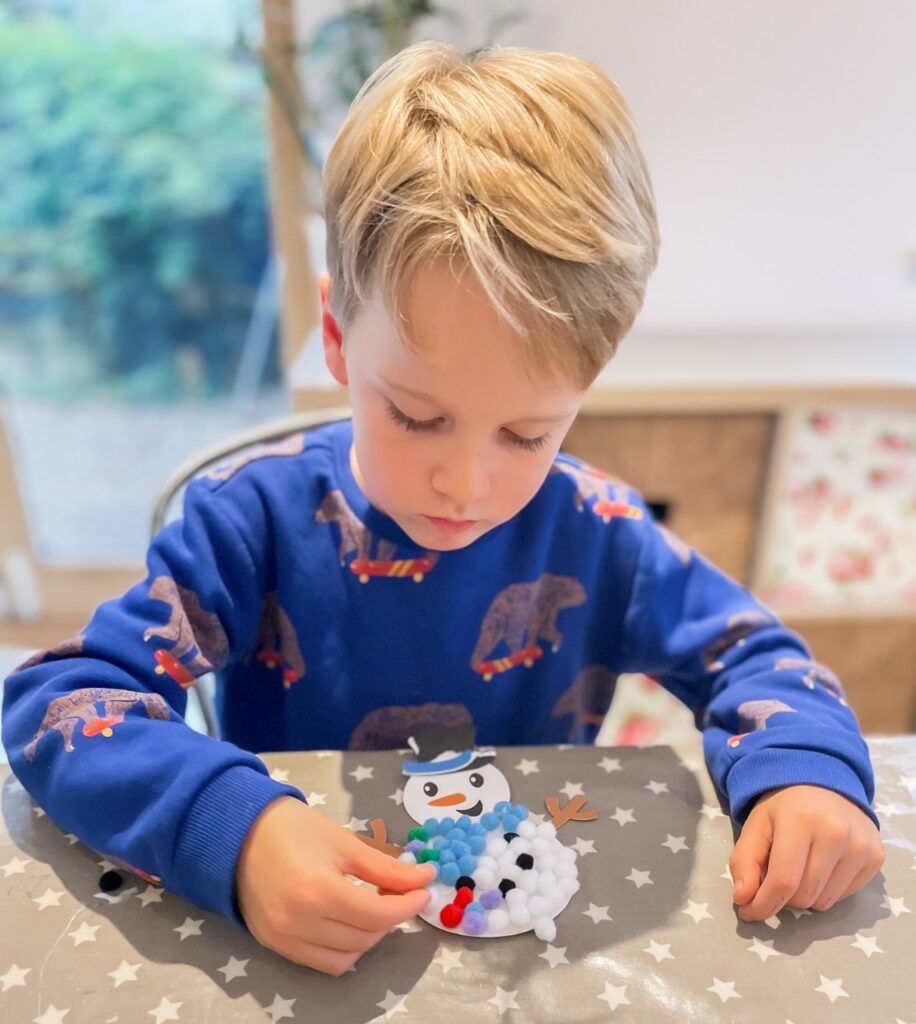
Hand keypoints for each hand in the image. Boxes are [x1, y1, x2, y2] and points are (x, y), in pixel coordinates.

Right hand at [236, 797, 434, 974]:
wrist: (238, 832)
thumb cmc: (294, 828)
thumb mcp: (344, 841)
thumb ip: (385, 867)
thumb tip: (424, 878)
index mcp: (318, 891)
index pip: (378, 915)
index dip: (408, 905)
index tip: (423, 889)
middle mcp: (299, 923)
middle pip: (364, 938)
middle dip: (391, 917)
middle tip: (400, 892)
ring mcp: (284, 939)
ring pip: (345, 958)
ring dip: (369, 937)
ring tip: (374, 907)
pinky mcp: (274, 945)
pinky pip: (320, 962)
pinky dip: (343, 949)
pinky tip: (349, 922)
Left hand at [729, 784, 883, 920]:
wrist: (823, 784)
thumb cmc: (784, 808)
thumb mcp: (756, 825)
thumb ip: (743, 861)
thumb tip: (743, 899)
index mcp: (800, 819)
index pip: (783, 881)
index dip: (763, 904)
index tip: (748, 912)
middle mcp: (836, 833)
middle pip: (803, 895)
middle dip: (782, 897)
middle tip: (776, 877)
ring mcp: (860, 845)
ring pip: (824, 901)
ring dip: (805, 896)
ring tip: (800, 869)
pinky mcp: (876, 856)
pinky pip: (844, 896)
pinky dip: (826, 891)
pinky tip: (821, 866)